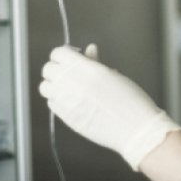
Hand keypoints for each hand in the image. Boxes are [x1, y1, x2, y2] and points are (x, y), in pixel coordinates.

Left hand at [39, 45, 180, 169]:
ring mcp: (67, 102)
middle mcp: (72, 83)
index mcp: (87, 69)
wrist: (135, 128)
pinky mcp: (66, 117)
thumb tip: (88, 51)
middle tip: (71, 73)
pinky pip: (51, 104)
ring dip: (55, 85)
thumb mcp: (115, 76)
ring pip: (45, 87)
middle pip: (48, 69)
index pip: (58, 54)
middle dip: (58, 68)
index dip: (64, 54)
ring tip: (70, 88)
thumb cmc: (131, 101)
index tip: (73, 57)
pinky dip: (58, 100)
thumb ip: (96, 62)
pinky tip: (73, 101)